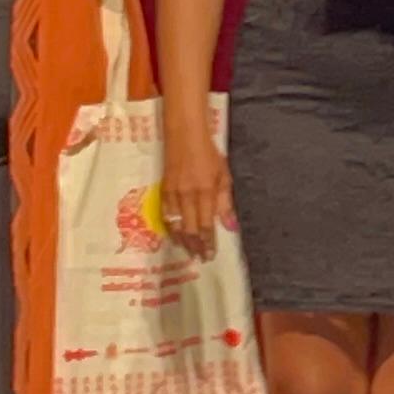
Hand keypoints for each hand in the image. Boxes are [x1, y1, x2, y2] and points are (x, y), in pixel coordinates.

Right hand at [162, 133, 230, 259]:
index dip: (208, 242)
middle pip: (190, 228)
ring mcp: (173, 192)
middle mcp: (188, 195)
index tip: (210, 255)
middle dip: (195, 246)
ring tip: (188, 251)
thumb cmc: (209, 153)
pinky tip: (175, 234)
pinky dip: (170, 227)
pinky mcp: (163, 189)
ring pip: (176, 224)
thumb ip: (225, 202)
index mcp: (205, 191)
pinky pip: (166, 214)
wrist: (184, 134)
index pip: (206, 225)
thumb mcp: (224, 175)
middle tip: (199, 259)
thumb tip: (229, 226)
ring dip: (182, 240)